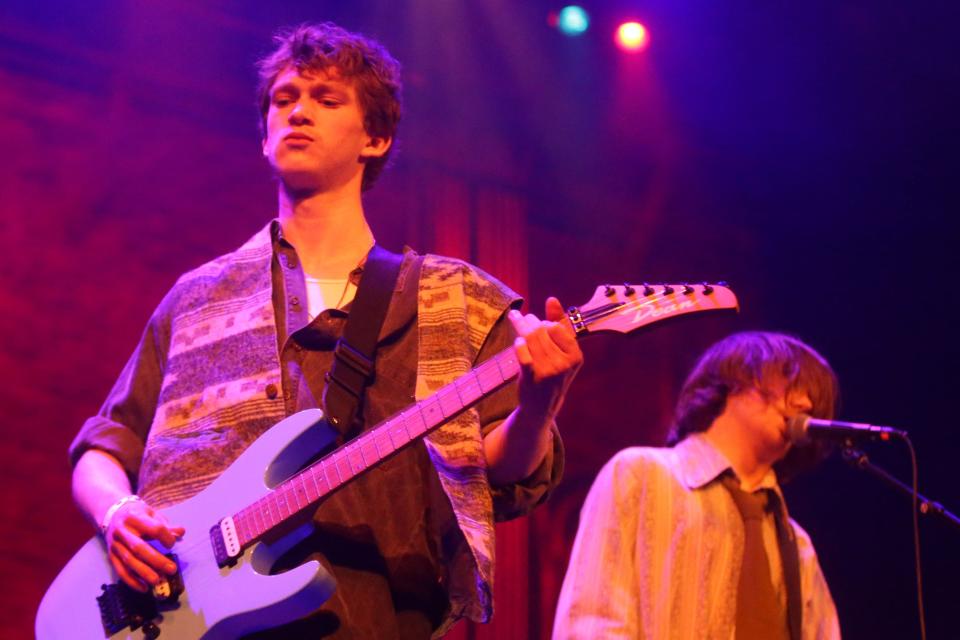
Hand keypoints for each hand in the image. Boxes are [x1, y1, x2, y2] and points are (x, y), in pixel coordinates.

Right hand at [103, 498, 184, 591]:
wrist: (112, 514)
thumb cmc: (138, 515)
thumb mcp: (152, 514)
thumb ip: (166, 525)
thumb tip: (181, 532)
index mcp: (135, 517)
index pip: (154, 528)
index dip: (165, 537)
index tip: (171, 544)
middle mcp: (122, 531)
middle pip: (139, 548)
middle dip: (156, 560)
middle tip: (172, 569)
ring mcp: (115, 545)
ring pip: (128, 561)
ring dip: (143, 573)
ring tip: (157, 582)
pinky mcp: (111, 556)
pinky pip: (120, 571)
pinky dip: (131, 581)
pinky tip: (144, 588)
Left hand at [508, 296, 582, 422]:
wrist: (542, 405)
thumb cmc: (552, 373)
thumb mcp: (562, 351)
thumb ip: (560, 324)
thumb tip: (552, 300)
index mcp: (575, 356)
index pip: (557, 327)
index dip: (546, 323)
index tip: (540, 323)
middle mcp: (564, 364)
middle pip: (542, 330)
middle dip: (530, 321)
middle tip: (523, 318)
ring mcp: (548, 371)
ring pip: (530, 338)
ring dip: (521, 326)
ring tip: (516, 320)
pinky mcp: (532, 377)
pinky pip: (522, 353)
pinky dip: (518, 344)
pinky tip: (517, 341)